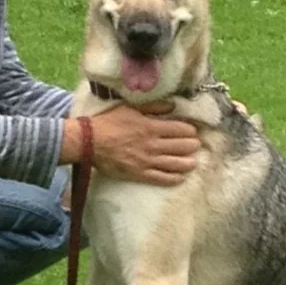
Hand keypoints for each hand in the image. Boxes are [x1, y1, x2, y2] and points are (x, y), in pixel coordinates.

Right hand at [65, 104, 199, 185]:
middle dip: (193, 146)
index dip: (191, 131)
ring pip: (177, 164)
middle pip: (183, 147)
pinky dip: (175, 178)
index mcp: (152, 127)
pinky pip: (162, 178)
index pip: (181, 129)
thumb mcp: (131, 108)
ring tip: (193, 162)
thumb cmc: (109, 123)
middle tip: (195, 146)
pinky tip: (181, 176)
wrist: (90, 142)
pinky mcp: (140, 174)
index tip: (193, 131)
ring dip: (189, 163)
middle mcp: (153, 145)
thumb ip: (153, 107)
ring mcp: (147, 161)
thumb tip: (173, 106)